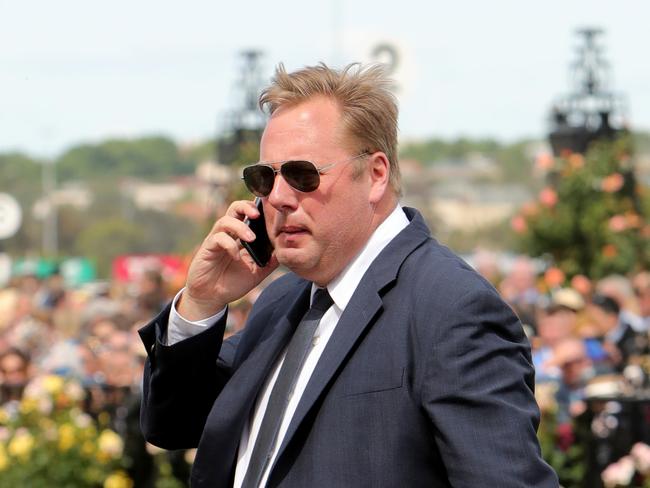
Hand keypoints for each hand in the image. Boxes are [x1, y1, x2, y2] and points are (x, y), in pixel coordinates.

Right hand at [177, 200, 278, 319]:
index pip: (248, 214)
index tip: (270, 211)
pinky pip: (218, 238)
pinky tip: (236, 257)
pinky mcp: (208, 248)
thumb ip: (270, 261)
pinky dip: (229, 245)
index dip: (258, 209)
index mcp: (240, 237)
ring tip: (252, 238)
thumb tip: (285, 251)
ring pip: (225, 221)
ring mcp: (216, 240)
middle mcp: (228, 234)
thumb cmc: (232, 283)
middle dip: (246, 207)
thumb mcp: (257, 272)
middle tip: (258, 215)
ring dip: (240, 227)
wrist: (212, 298)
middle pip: (234, 209)